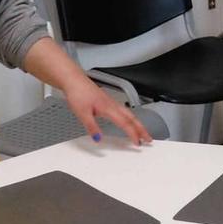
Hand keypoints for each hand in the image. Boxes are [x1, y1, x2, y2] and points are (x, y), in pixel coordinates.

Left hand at [21, 37, 151, 148]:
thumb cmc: (78, 93)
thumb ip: (92, 127)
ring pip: (129, 114)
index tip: (138, 143)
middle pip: (132, 118)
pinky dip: (130, 118)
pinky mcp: (107, 100)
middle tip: (149, 138)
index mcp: (108, 108)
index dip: (133, 134)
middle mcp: (112, 105)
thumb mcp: (82, 113)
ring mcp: (111, 102)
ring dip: (137, 123)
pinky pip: (124, 110)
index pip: (125, 123)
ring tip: (142, 131)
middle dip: (142, 129)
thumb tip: (98, 138)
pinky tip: (128, 120)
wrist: (73, 80)